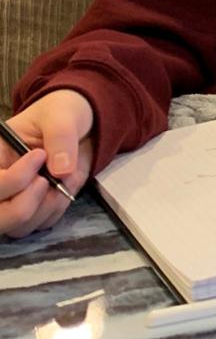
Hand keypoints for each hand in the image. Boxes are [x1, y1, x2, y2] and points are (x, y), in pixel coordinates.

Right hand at [1, 90, 93, 237]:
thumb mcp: (61, 115)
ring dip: (45, 208)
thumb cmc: (63, 112)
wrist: (84, 123)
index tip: (40, 156)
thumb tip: (61, 171)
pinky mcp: (36, 207)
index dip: (12, 179)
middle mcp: (1, 182)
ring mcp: (15, 197)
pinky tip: (66, 188)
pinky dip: (56, 210)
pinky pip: (40, 224)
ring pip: (17, 226)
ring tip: (63, 181)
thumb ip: (60, 138)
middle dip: (24, 205)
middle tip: (47, 181)